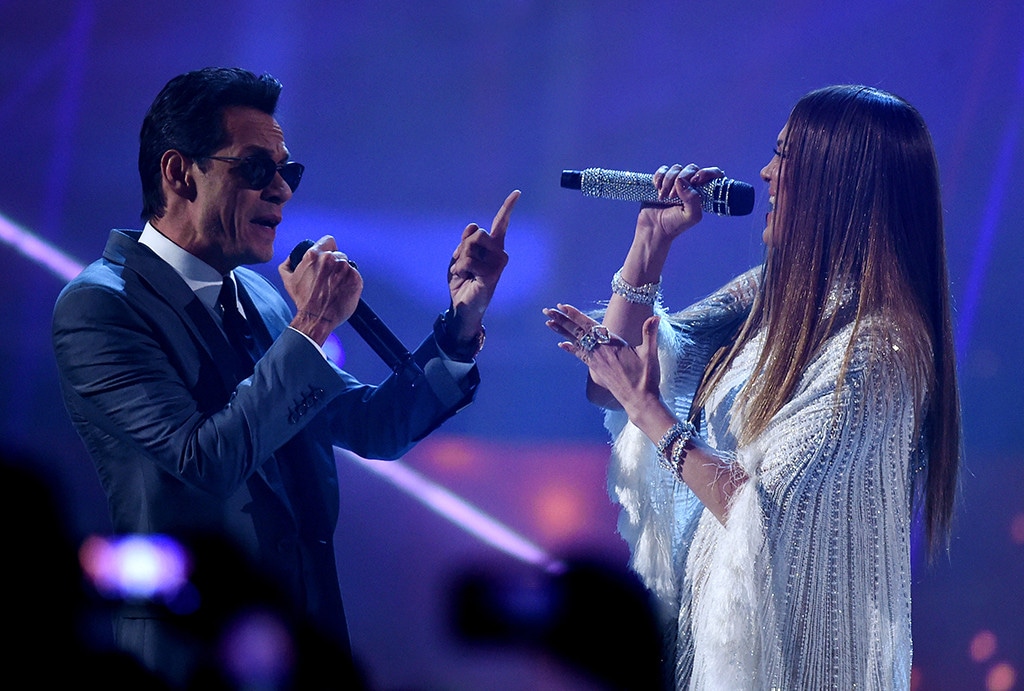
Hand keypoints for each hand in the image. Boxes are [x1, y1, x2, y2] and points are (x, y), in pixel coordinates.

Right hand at [278, 235, 362, 343]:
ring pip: (347, 264)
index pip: (328, 240)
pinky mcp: (355, 279)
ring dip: (342, 272)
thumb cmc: (303, 300)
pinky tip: (342, 290)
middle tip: (329, 277)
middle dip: (334, 263)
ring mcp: (345, 268)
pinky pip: (355, 275)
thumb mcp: (288, 280)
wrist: (317, 317)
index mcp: (314, 255)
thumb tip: (291, 257)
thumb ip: (287, 264)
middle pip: (338, 253)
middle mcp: (331, 258)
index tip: (328, 255)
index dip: (328, 247)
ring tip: (335, 285)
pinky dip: (350, 281)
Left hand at [445, 190, 519, 340]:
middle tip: (463, 263)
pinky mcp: (493, 274)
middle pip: (478, 232)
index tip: (517, 193)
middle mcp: (499, 253)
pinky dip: (460, 269)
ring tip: (464, 273)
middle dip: (463, 246)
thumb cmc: (462, 282)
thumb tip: (473, 224)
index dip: (508, 208)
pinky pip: (469, 261)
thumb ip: (465, 241)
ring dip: (460, 260)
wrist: (461, 306)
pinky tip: (465, 278)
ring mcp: (498, 264)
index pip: (500, 224)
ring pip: (471, 246)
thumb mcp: (459, 257)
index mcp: (492, 247)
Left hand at [543, 303, 663, 416]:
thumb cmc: (646, 378)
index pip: (590, 325)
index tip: (562, 306)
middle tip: (547, 310)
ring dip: (562, 331)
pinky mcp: (596, 370)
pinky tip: (562, 345)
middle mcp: (600, 351)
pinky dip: (571, 349)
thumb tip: (655, 317)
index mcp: (612, 344)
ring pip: (576, 342)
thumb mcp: (650, 354)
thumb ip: (650, 334)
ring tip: (549, 322)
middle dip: (562, 320)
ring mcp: (596, 361)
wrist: (639, 401)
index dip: (575, 315)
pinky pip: (580, 356)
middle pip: (578, 332)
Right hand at [636, 164, 725, 242]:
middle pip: (692, 169)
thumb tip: (681, 180)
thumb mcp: (690, 216)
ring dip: (668, 181)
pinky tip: (657, 188)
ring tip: (662, 197)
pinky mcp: (662, 181)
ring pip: (676, 168)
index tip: (696, 180)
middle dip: (682, 179)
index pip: (713, 174)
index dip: (707, 173)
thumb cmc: (674, 225)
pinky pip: (663, 170)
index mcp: (702, 193)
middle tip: (672, 196)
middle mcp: (691, 186)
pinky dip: (659, 176)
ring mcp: (676, 182)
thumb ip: (693, 199)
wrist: (653, 229)